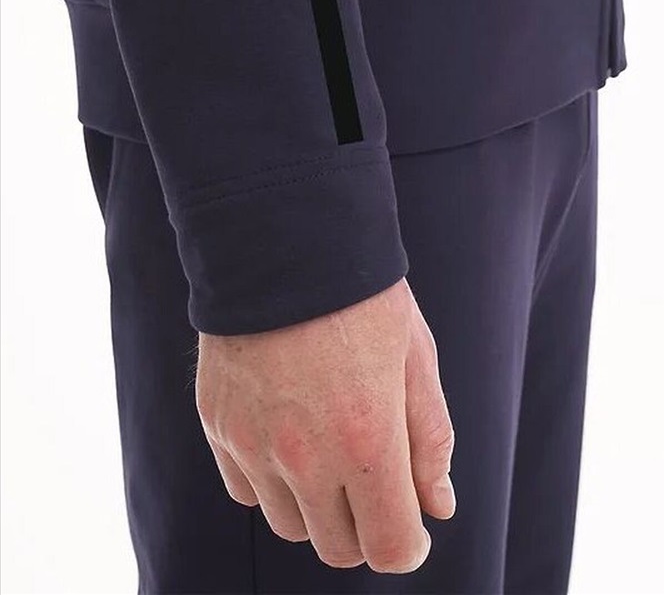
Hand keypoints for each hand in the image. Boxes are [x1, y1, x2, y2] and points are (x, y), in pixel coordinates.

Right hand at [196, 276, 454, 573]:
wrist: (283, 240)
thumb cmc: (362, 295)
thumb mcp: (415, 357)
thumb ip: (430, 440)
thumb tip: (437, 507)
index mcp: (367, 439)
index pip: (390, 548)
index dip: (409, 543)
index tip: (412, 522)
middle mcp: (304, 456)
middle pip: (338, 547)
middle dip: (365, 526)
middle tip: (372, 477)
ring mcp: (253, 444)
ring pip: (288, 524)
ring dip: (315, 506)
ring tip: (326, 447)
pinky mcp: (218, 425)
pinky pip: (245, 490)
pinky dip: (269, 480)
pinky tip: (286, 434)